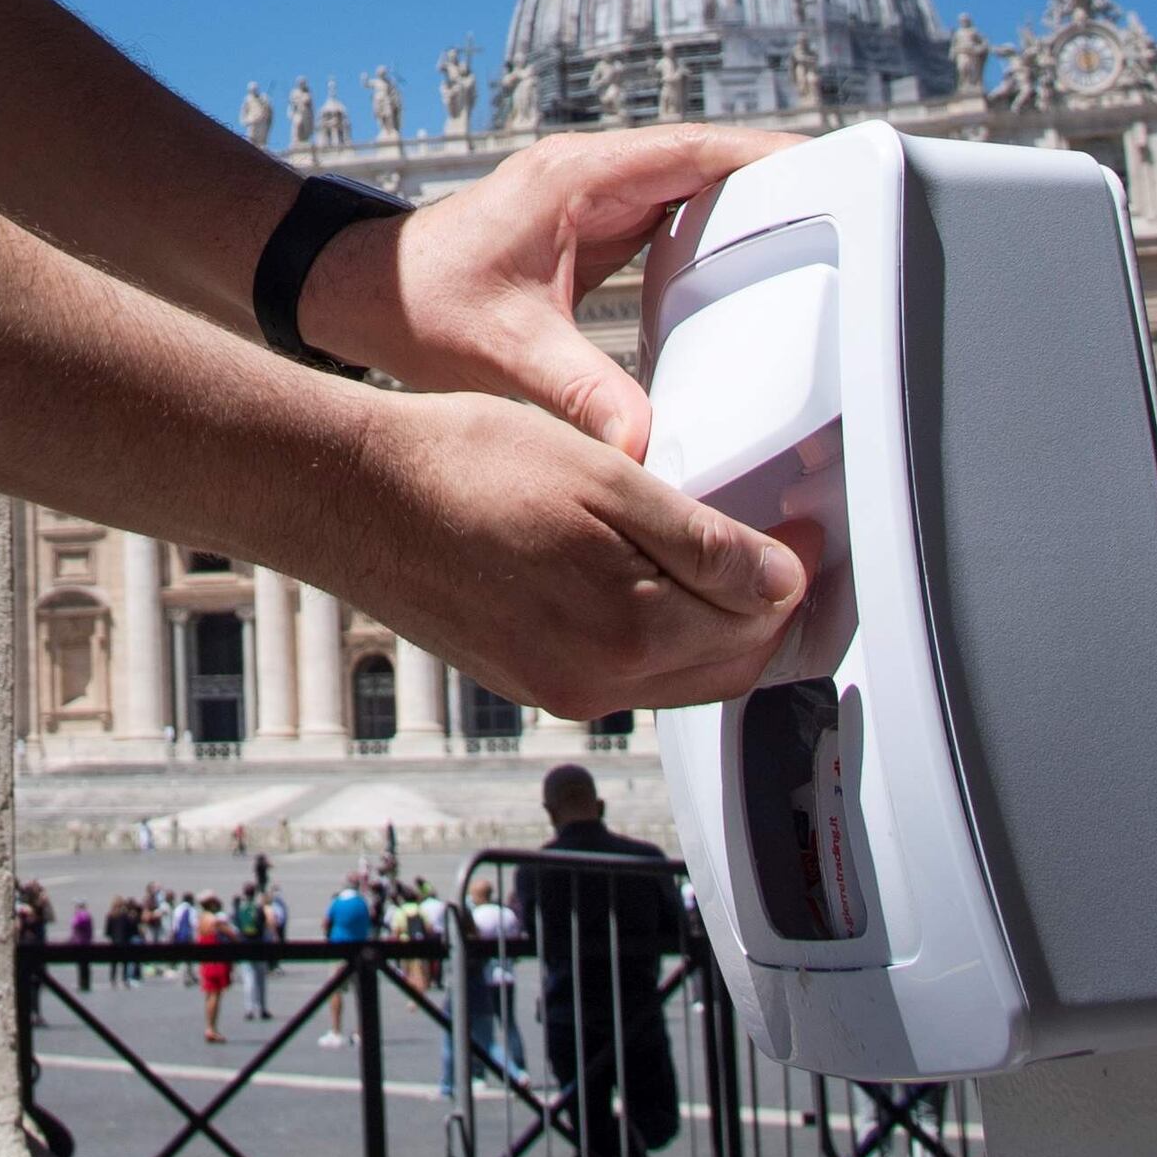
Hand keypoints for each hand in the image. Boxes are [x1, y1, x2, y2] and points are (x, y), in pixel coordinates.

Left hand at [299, 125, 805, 455]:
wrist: (359, 294)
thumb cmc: (419, 307)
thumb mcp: (507, 351)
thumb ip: (581, 394)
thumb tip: (645, 447)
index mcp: (582, 179)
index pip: (699, 151)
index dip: (771, 157)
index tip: (836, 171)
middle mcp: (593, 177)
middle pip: (710, 165)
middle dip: (777, 187)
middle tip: (852, 222)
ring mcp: (593, 201)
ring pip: (693, 191)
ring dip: (748, 214)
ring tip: (821, 252)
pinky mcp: (590, 231)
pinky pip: (670, 222)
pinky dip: (711, 242)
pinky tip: (749, 283)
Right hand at [311, 388, 812, 719]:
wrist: (353, 495)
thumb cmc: (461, 466)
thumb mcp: (603, 477)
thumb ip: (700, 540)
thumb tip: (781, 580)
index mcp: (627, 635)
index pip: (757, 623)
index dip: (794, 572)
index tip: (803, 529)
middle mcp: (598, 684)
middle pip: (727, 667)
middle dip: (767, 613)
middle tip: (782, 548)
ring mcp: (559, 690)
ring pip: (678, 677)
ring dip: (715, 629)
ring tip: (723, 562)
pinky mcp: (528, 680)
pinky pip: (624, 674)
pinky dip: (658, 637)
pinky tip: (649, 583)